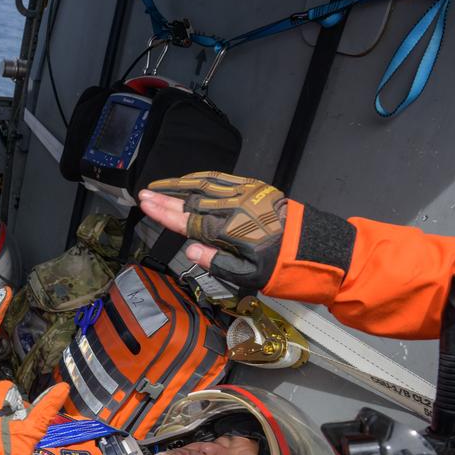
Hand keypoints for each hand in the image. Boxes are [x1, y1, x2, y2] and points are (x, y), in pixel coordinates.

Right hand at [138, 171, 287, 289]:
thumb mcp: (246, 275)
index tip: (145, 204)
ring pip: (205, 185)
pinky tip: (191, 180)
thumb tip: (190, 250)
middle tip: (144, 194)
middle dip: (165, 197)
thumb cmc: (277, 266)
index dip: (164, 212)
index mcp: (229, 231)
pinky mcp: (254, 188)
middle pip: (191, 200)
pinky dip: (202, 178)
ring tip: (161, 185)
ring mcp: (244, 195)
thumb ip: (216, 262)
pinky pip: (223, 179)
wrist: (309, 247)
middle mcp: (233, 208)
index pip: (188, 220)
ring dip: (180, 184)